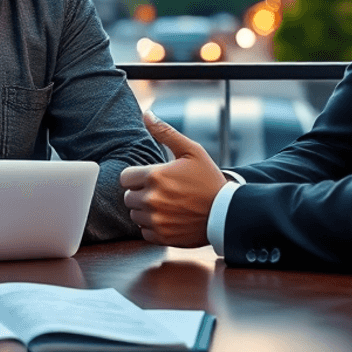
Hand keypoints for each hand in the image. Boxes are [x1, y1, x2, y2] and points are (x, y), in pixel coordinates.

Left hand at [118, 112, 226, 247]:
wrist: (226, 211)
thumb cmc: (208, 179)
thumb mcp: (191, 150)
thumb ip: (165, 132)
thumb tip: (146, 114)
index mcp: (155, 176)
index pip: (125, 177)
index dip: (137, 176)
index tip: (151, 178)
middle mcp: (151, 199)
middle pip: (128, 197)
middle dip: (140, 193)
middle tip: (161, 191)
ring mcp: (156, 220)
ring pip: (135, 214)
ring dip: (145, 210)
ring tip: (166, 204)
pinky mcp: (162, 237)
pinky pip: (144, 231)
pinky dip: (153, 226)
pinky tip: (168, 218)